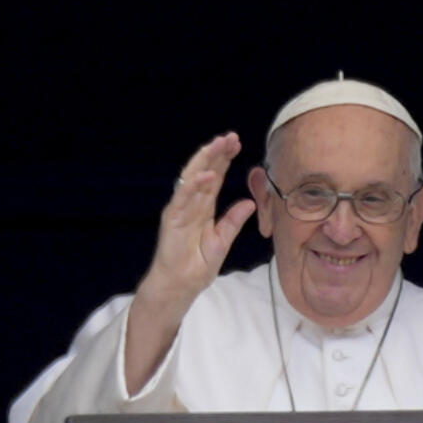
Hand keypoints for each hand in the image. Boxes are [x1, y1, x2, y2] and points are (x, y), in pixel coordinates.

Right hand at [124, 133, 255, 394]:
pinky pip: (183, 198)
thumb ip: (233, 221)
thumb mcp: (222, 241)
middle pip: (204, 172)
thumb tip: (250, 202)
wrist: (180, 286)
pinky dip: (194, 185)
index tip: (237, 143)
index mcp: (203, 208)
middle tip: (231, 136)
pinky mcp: (172, 219)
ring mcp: (180, 210)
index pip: (215, 177)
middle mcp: (191, 204)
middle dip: (217, 153)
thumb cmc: (197, 266)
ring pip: (192, 178)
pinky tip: (207, 174)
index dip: (224, 159)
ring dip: (205, 161)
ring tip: (219, 145)